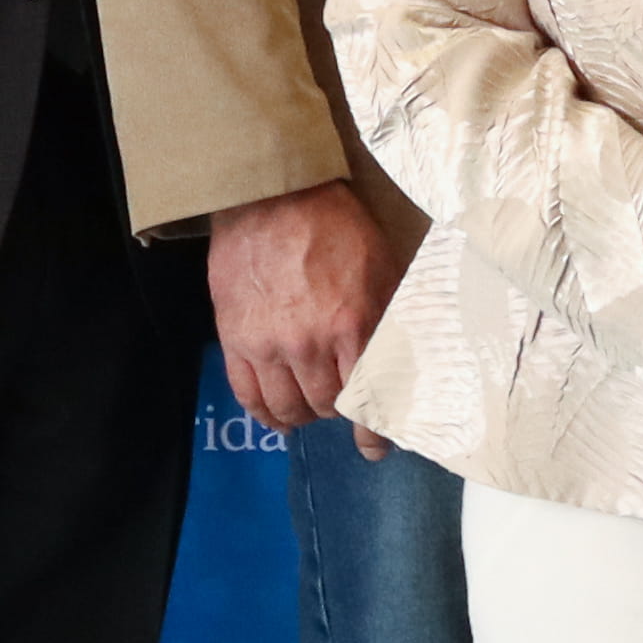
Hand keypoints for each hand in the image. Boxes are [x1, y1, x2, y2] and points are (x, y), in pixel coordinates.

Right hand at [209, 178, 399, 440]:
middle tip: (341, 400)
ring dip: (304, 414)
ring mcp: (267, 345)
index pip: (366, 397)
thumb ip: (390, 318)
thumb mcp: (380, 267)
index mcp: (351, 324)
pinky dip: (264, 414)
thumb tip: (408, 361)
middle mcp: (308, 343)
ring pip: (288, 407)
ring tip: (310, 406)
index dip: (372, 432)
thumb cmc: (334, 226)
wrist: (271, 195)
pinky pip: (247, 395)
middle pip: (326, 405)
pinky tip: (277, 417)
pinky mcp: (234, 339)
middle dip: (338, 410)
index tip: (376, 447)